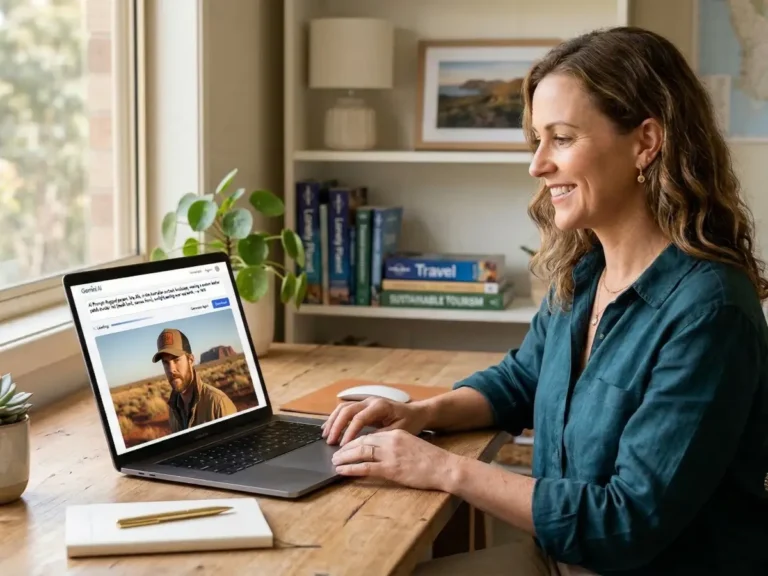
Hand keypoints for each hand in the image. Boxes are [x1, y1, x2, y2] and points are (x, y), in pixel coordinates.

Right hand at [321, 397, 428, 445]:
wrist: (417, 412)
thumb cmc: (410, 422)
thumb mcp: (399, 431)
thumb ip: (381, 436)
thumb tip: (364, 443)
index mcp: (380, 406)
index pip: (359, 419)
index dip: (349, 433)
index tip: (343, 446)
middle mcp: (370, 401)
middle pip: (347, 410)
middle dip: (337, 426)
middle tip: (330, 442)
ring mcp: (366, 402)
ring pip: (343, 408)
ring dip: (333, 421)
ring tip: (325, 436)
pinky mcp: (363, 406)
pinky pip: (345, 409)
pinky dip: (336, 418)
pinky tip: (329, 428)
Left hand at [331, 429, 458, 491]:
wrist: (445, 467)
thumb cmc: (431, 460)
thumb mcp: (412, 445)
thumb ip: (396, 445)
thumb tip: (380, 451)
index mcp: (396, 433)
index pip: (370, 435)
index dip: (355, 440)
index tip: (346, 446)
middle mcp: (391, 440)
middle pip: (362, 441)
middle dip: (346, 448)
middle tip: (335, 453)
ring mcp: (390, 454)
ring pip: (360, 452)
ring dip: (344, 457)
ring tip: (335, 461)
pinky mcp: (391, 469)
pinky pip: (365, 467)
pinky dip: (351, 469)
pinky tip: (342, 471)